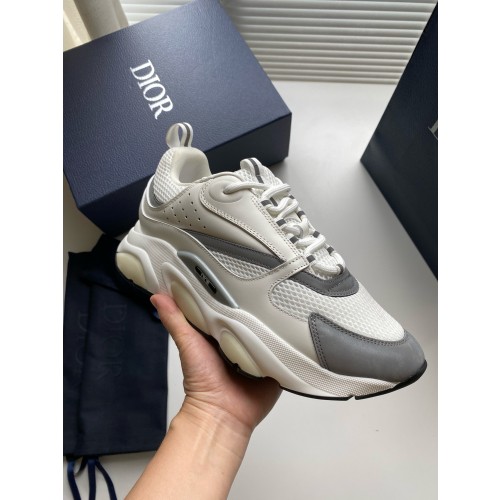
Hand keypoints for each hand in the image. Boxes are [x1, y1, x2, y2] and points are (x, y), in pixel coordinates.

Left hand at [151, 294, 281, 434]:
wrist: (222, 414)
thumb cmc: (203, 382)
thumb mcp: (188, 344)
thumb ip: (176, 320)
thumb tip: (158, 297)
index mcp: (223, 332)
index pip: (229, 306)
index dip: (232, 292)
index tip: (237, 274)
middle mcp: (242, 340)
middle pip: (253, 317)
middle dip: (258, 306)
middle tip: (264, 286)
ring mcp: (261, 352)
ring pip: (271, 330)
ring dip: (275, 323)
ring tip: (282, 303)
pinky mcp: (276, 364)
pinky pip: (286, 349)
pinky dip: (289, 342)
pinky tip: (293, 327)